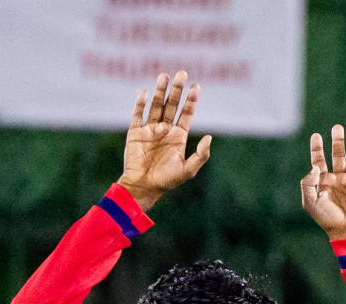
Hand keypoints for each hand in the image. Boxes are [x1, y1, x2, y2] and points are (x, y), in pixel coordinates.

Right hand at [117, 71, 212, 212]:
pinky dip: (140, 103)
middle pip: (172, 104)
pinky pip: (138, 114)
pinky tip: (145, 92)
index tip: (196, 86)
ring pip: (156, 106)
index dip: (191, 100)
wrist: (142, 187)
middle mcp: (165, 129)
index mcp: (178, 136)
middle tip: (182, 74)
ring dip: (160, 91)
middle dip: (177, 90)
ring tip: (165, 76)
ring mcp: (150, 129)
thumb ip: (201, 155)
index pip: (186, 113)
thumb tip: (210, 137)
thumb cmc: (166, 181)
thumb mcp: (187, 170)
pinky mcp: (135, 132)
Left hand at [301, 125, 345, 241]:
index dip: (317, 148)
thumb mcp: (310, 202)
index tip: (316, 135)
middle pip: (338, 155)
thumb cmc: (327, 219)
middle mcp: (338, 179)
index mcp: (324, 182)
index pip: (319, 160)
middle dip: (337, 141)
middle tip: (337, 128)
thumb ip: (308, 183)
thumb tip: (315, 166)